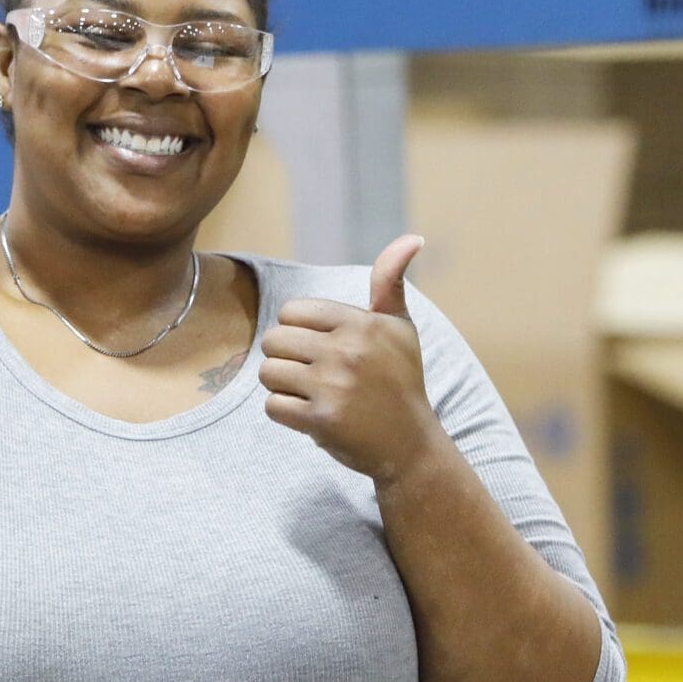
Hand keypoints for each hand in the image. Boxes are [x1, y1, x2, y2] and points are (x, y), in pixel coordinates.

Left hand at [259, 233, 447, 484]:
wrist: (410, 443)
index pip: (291, 311)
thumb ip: (390, 282)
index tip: (320, 348)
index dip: (298, 330)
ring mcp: (333, 387)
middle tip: (312, 373)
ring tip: (309, 392)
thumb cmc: (401, 381)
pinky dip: (284, 412)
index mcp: (361, 323)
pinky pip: (273, 406)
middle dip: (286, 358)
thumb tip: (413, 238)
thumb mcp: (401, 328)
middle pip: (274, 340)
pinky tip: (309, 414)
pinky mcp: (321, 421)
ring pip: (268, 373)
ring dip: (282, 386)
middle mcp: (346, 351)